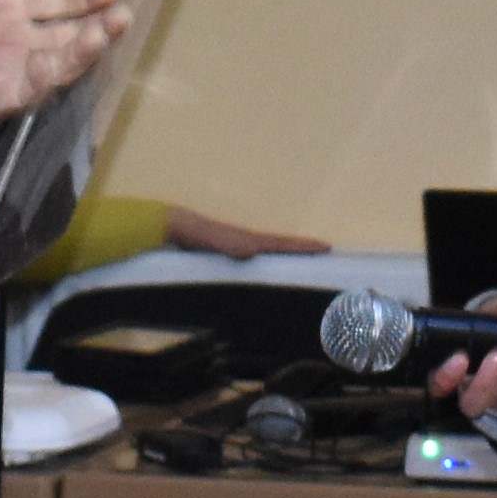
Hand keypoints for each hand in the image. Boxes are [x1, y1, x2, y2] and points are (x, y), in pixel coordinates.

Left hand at [0, 0, 125, 124]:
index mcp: (3, 2)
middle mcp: (11, 36)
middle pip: (66, 32)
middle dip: (97, 25)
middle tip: (121, 15)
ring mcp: (2, 68)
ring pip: (55, 62)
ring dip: (81, 52)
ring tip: (102, 35)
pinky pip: (27, 90)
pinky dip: (48, 79)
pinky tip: (61, 62)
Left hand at [164, 208, 324, 258]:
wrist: (171, 225)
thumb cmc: (190, 232)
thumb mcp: (209, 238)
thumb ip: (227, 243)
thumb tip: (252, 250)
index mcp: (246, 240)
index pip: (280, 243)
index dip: (302, 246)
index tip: (325, 246)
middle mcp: (244, 242)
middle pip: (279, 247)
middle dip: (301, 251)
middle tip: (324, 254)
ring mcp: (234, 247)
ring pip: (267, 254)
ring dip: (286, 257)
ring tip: (303, 264)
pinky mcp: (223, 254)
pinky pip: (252, 261)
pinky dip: (266, 264)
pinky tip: (264, 272)